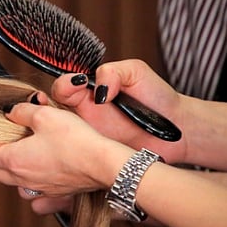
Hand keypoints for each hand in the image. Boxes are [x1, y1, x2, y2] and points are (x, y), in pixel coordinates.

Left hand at [0, 96, 134, 197]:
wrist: (103, 164)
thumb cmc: (74, 140)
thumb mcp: (45, 115)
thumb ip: (22, 112)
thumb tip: (11, 111)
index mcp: (13, 160)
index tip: (5, 131)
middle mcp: (22, 179)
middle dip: (0, 158)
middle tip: (13, 142)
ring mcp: (39, 189)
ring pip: (15, 184)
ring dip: (16, 171)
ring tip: (30, 154)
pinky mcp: (56, 193)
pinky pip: (36, 190)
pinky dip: (35, 180)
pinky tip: (48, 166)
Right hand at [51, 59, 188, 163]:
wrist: (178, 130)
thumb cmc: (158, 98)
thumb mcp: (136, 72)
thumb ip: (112, 71)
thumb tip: (97, 90)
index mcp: (91, 90)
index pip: (64, 85)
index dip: (64, 84)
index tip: (76, 84)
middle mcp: (84, 112)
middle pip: (51, 109)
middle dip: (48, 107)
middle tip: (60, 109)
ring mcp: (87, 134)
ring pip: (57, 133)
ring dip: (54, 131)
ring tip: (64, 128)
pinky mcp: (94, 155)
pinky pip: (73, 153)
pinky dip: (66, 151)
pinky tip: (73, 147)